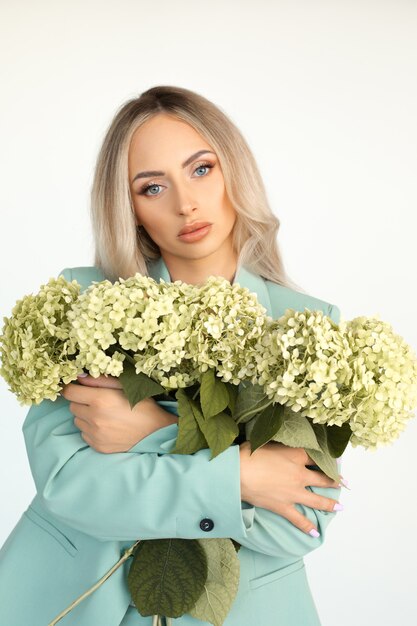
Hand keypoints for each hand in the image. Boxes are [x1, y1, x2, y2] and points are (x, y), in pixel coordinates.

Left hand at [60, 374, 177, 452]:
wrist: (156, 431)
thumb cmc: (142, 405)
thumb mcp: (124, 386)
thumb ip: (99, 380)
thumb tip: (79, 377)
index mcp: (100, 400)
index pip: (69, 392)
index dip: (73, 388)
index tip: (78, 388)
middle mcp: (94, 418)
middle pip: (72, 406)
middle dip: (81, 401)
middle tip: (98, 401)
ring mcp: (95, 434)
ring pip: (77, 420)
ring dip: (86, 416)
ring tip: (104, 414)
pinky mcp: (98, 446)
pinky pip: (84, 434)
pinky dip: (91, 429)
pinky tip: (107, 426)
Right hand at [239, 441, 342, 535]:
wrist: (239, 472)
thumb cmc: (249, 453)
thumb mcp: (267, 442)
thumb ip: (279, 445)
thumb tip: (281, 446)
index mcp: (296, 455)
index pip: (316, 457)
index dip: (327, 460)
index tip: (335, 462)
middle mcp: (300, 474)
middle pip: (322, 479)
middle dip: (334, 482)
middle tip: (343, 484)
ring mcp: (294, 492)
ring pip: (317, 501)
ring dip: (330, 504)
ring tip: (339, 507)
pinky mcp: (284, 507)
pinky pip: (299, 520)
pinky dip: (308, 527)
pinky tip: (316, 532)